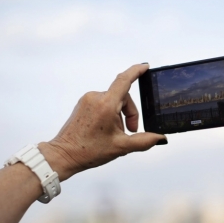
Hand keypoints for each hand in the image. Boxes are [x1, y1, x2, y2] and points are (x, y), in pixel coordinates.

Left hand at [39, 64, 166, 180]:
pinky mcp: (83, 104)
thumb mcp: (121, 147)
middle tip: (130, 131)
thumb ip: (144, 141)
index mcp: (105, 105)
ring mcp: (87, 100)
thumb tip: (160, 138)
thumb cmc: (88, 151)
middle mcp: (95, 97)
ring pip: (113, 101)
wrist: (63, 155)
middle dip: (130, 113)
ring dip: (120, 115)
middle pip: (123, 96)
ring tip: (117, 134)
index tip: (145, 67)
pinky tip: (107, 130)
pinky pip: (103, 103)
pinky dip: (110, 114)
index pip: (124, 80)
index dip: (137, 71)